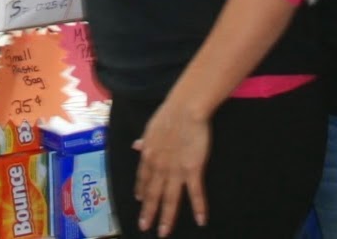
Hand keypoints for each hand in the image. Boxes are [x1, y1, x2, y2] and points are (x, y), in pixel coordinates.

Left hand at [132, 98, 210, 235]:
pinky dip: (198, 207)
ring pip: (170, 199)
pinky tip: (201, 220)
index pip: (143, 177)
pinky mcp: (192, 170)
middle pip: (153, 194)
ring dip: (166, 217)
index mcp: (148, 156)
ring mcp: (175, 171)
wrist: (184, 110)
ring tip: (163, 232)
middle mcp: (159, 168)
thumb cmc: (168, 114)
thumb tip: (135, 146)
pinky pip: (195, 192)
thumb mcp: (150, 127)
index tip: (140, 200)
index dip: (141, 190)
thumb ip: (145, 141)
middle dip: (148, 212)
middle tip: (144, 227)